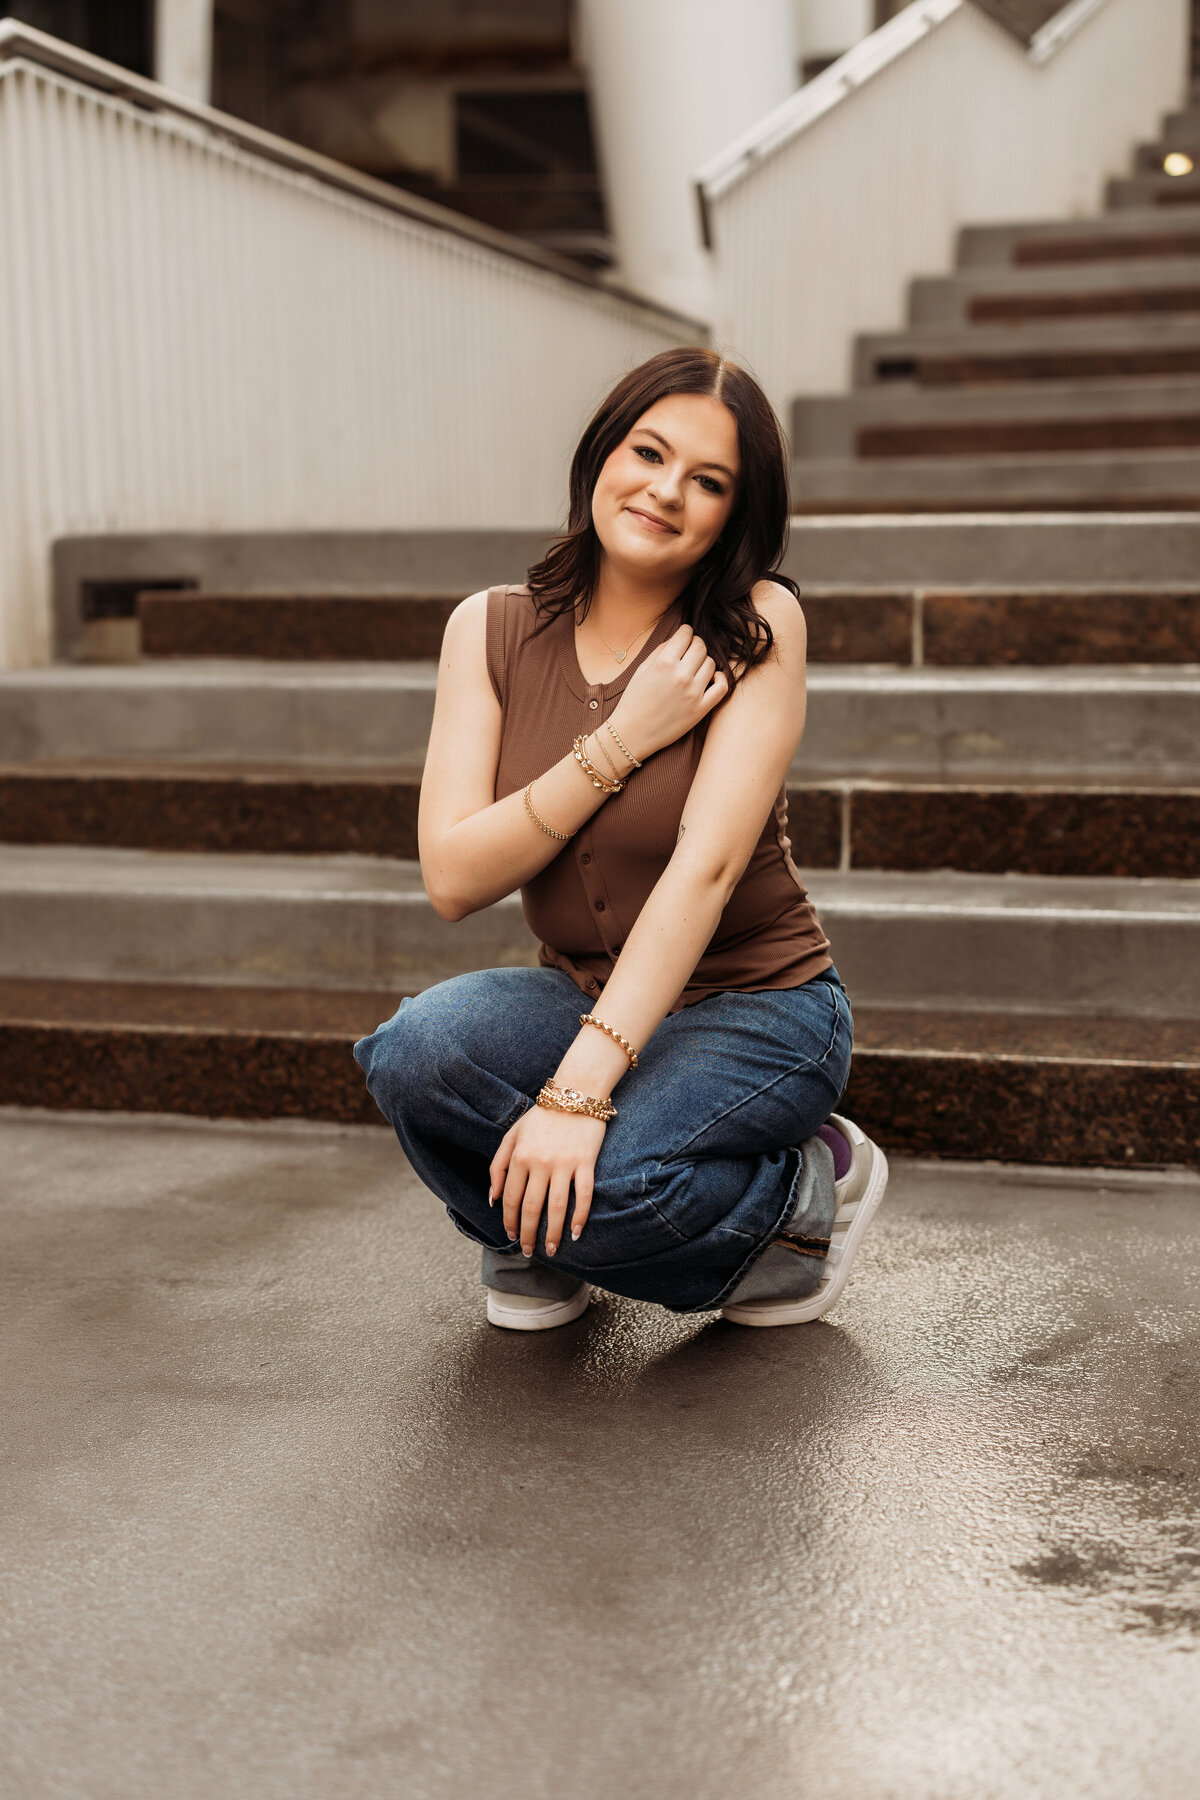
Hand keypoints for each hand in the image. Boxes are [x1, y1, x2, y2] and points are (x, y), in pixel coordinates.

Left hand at [489, 1104, 605, 1255]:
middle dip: (528, 1233)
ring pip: (557, 1207)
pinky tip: (576, 1232)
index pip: (512, 1199)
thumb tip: (493, 1199)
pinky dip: (580, 1216)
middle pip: (532, 1208)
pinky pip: (584, 1195)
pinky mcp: (586, 1163)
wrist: (575, 1093)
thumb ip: (498, 1166)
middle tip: (529, 1251)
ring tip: (552, 1249)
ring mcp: (564, 1164)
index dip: (511, 1221)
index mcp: (520, 1157)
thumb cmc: (542, 1116)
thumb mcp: (512, 1135)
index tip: (512, 1236)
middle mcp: (540, 1163)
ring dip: (554, 1233)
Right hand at [607, 624, 727, 761]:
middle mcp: (680, 675)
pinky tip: (710, 679)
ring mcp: (693, 693)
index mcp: (664, 663)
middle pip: (701, 646)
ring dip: (704, 662)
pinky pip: (722, 686)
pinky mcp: (700, 709)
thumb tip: (679, 639)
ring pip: (711, 664)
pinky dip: (719, 678)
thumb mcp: (642, 669)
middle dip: (695, 644)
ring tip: (694, 669)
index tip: (684, 637)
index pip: (686, 634)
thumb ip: (661, 650)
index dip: (685, 633)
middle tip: (689, 652)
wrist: (632, 733)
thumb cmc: (634, 700)